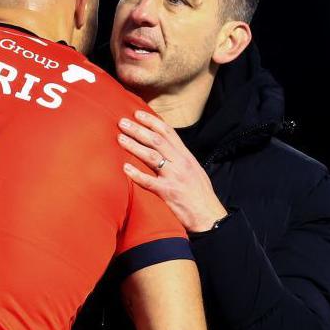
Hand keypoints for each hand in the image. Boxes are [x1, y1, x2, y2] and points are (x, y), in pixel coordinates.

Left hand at [118, 110, 227, 232]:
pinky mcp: (168, 193)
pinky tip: (124, 168)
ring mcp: (174, 177)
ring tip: (119, 138)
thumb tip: (164, 149)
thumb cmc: (200, 195)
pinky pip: (149, 181)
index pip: (168, 132)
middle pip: (157, 141)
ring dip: (134, 146)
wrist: (210, 216)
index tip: (137, 113)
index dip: (152, 121)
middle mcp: (181, 163)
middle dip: (138, 129)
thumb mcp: (194, 170)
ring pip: (151, 156)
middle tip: (122, 122)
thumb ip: (179, 159)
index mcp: (186, 156)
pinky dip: (136, 174)